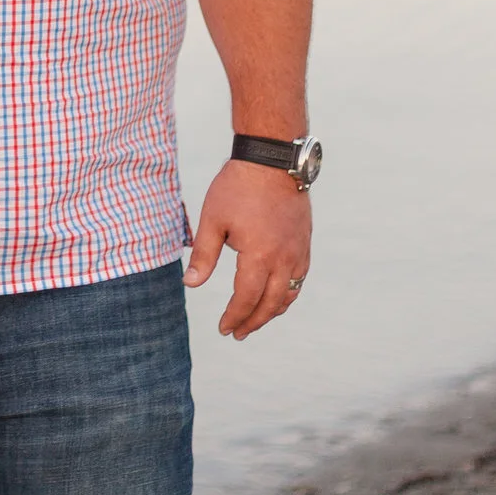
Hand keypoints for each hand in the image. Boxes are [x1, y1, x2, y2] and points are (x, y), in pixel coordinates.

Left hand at [183, 159, 310, 338]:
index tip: (224, 329)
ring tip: (255, 321)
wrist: (272, 160)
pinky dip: (287, 295)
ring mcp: (298, 251)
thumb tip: (190, 284)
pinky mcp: (304, 242)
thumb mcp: (213, 220)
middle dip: (253, 322)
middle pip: (270, 304)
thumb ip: (204, 256)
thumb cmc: (238, 187)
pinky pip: (299, 279)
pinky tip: (276, 297)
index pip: (246, 299)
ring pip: (289, 295)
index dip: (234, 317)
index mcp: (259, 256)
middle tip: (238, 334)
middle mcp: (284, 259)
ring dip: (272, 312)